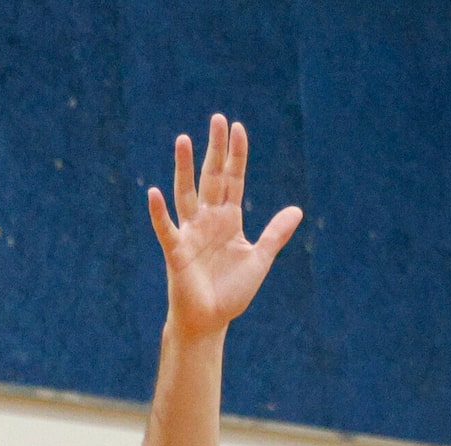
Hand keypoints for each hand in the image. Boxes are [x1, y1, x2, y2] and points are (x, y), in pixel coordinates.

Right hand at [147, 115, 302, 338]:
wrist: (210, 322)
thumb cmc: (232, 292)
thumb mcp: (259, 259)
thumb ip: (275, 234)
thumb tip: (297, 210)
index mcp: (229, 220)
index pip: (234, 179)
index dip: (237, 155)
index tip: (238, 127)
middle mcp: (208, 220)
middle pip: (212, 177)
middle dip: (215, 149)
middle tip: (217, 119)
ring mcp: (190, 233)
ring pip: (186, 193)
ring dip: (183, 167)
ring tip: (183, 139)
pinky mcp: (176, 252)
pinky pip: (166, 228)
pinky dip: (159, 212)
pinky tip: (153, 192)